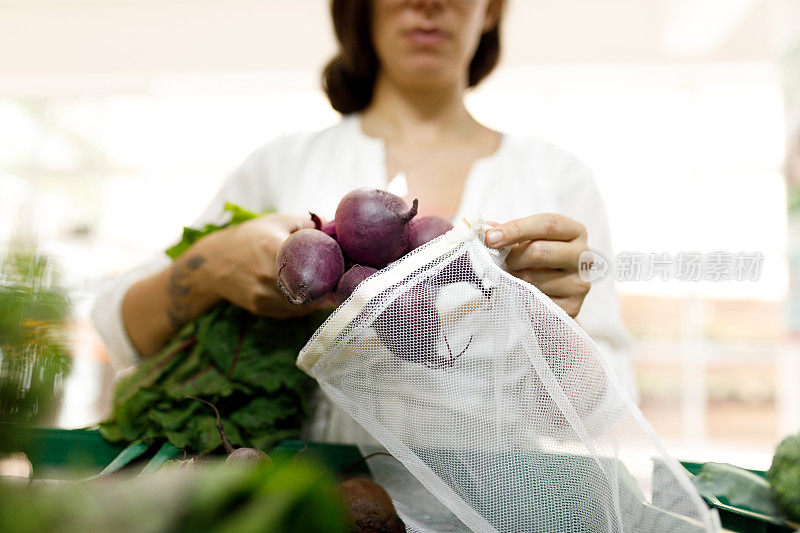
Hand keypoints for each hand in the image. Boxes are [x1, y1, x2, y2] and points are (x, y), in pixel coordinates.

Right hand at [188, 213, 331, 318]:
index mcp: (273, 248)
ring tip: (330, 289)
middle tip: (344, 282)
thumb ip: (309, 223)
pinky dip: (303, 304)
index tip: (347, 270)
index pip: (312, 265)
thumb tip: (338, 226)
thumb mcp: (278, 221)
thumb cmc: (250, 237)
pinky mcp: (261, 308)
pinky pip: (292, 311)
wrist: (213, 263)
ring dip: (319, 299)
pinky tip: (308, 294)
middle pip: (312, 289)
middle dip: (330, 287)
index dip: (333, 270)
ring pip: (304, 305)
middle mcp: (268, 275)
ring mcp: (263, 295)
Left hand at [485, 214, 590, 317]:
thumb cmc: (537, 261)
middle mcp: (584, 256)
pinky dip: (521, 299)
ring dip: (514, 280)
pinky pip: (535, 303)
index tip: (490, 238)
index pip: (548, 224)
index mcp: (575, 232)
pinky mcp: (573, 308)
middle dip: (513, 258)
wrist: (552, 294)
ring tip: (515, 279)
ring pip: (533, 279)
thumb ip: (508, 232)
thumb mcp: (528, 240)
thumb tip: (486, 228)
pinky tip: (522, 295)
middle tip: (503, 263)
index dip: (516, 229)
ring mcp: (580, 284)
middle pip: (540, 251)